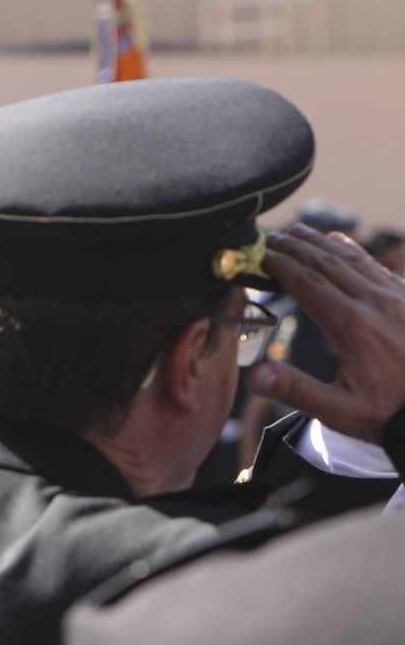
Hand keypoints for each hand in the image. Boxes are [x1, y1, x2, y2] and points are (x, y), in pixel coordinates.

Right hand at [247, 225, 404, 441]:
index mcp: (353, 326)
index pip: (307, 284)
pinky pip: (376, 265)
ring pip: (352, 259)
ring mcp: (397, 296)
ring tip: (297, 232)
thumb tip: (254, 377)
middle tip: (269, 236)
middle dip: (294, 247)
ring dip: (320, 243)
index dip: (280, 266)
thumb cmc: (388, 412)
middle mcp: (376, 302)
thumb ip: (295, 390)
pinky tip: (339, 244)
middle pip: (327, 263)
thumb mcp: (338, 410)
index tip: (258, 254)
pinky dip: (352, 250)